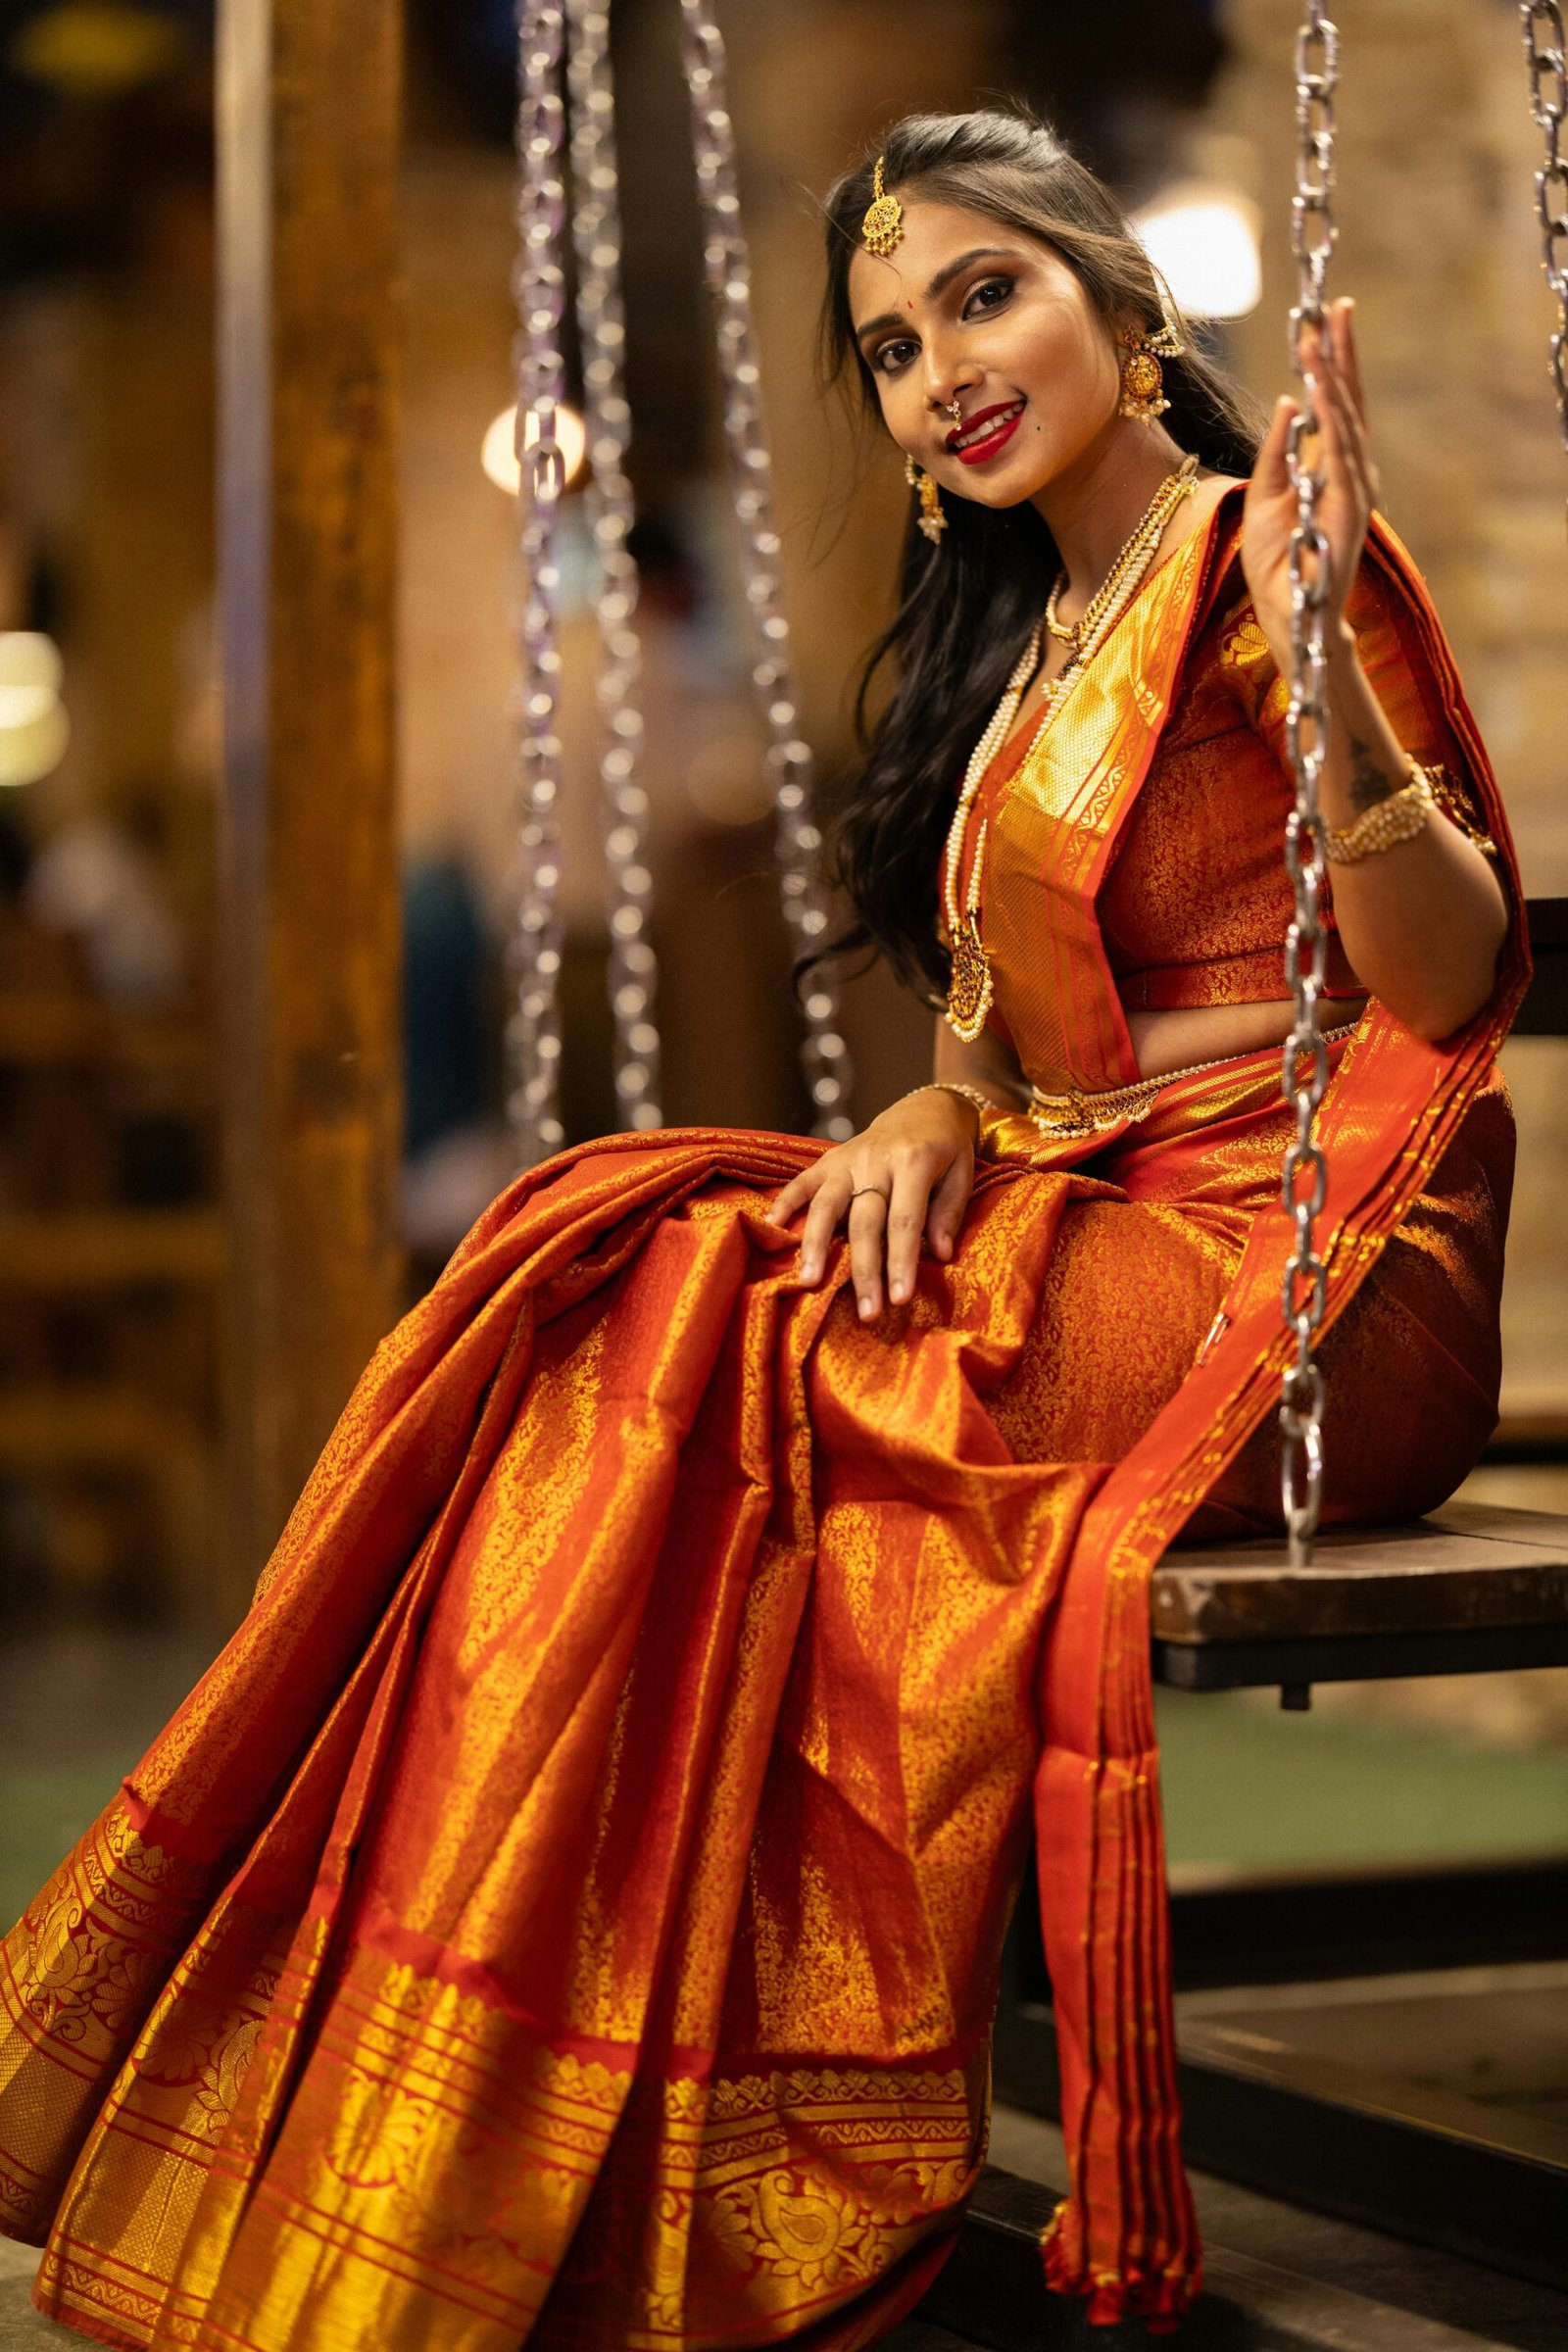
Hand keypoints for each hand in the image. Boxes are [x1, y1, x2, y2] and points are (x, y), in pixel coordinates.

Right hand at [769, 1086, 977, 1319]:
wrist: (925, 1107)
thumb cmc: (947, 1148)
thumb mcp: (962, 1174)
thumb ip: (949, 1213)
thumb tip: (940, 1255)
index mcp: (914, 1161)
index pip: (904, 1220)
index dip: (901, 1261)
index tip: (900, 1299)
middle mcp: (876, 1159)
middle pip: (865, 1221)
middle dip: (865, 1270)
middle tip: (866, 1312)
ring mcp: (849, 1159)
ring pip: (826, 1204)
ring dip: (816, 1245)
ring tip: (808, 1281)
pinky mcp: (829, 1159)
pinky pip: (803, 1181)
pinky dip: (785, 1202)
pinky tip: (772, 1228)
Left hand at [1241, 296, 1377, 672]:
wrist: (1289, 612)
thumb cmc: (1279, 561)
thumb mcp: (1267, 494)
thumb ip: (1279, 449)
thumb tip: (1291, 401)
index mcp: (1333, 467)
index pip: (1335, 404)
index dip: (1333, 359)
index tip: (1327, 316)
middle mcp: (1352, 473)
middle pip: (1347, 402)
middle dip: (1340, 354)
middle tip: (1335, 307)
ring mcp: (1354, 491)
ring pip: (1345, 422)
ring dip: (1333, 378)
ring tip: (1320, 337)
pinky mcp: (1348, 512)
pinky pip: (1340, 458)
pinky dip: (1332, 424)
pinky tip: (1322, 392)